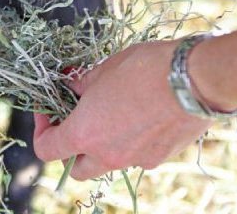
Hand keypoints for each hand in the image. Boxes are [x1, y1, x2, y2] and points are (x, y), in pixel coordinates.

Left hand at [33, 41, 211, 179]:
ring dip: (102, 145)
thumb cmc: (145, 68)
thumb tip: (70, 83)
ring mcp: (136, 160)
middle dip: (71, 149)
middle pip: (77, 168)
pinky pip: (136, 155)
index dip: (41, 129)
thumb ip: (82, 83)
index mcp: (85, 133)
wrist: (195, 79)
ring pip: (108, 162)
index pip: (46, 149)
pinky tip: (141, 114)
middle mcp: (108, 155)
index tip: (48, 109)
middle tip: (76, 120)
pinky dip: (131, 141)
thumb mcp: (104, 68)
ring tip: (111, 113)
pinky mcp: (161, 157)